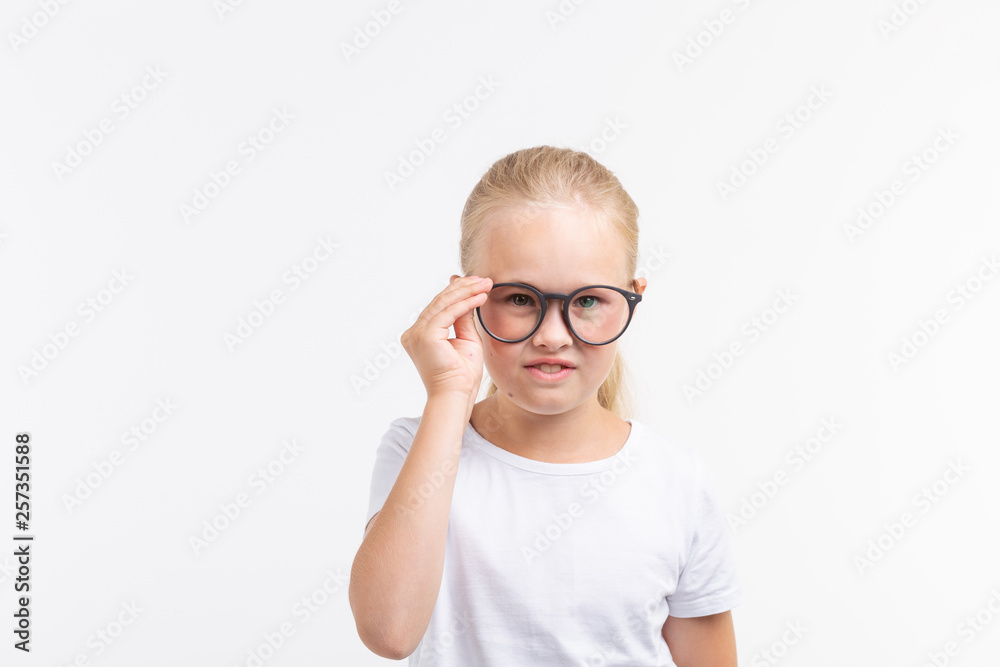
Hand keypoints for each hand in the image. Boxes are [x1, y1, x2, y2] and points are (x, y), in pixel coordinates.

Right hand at [400, 274, 492, 402]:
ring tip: (486, 285)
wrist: (456, 397)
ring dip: (467, 292)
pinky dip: (466, 302)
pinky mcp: (425, 335)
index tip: (477, 283)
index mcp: (420, 335)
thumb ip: (464, 320)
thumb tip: (468, 297)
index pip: (439, 307)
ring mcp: (417, 334)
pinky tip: (481, 297)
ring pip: (444, 304)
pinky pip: (448, 312)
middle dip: (464, 288)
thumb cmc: (462, 376)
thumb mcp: (466, 341)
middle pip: (440, 302)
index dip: (458, 292)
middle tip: (485, 280)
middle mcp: (414, 333)